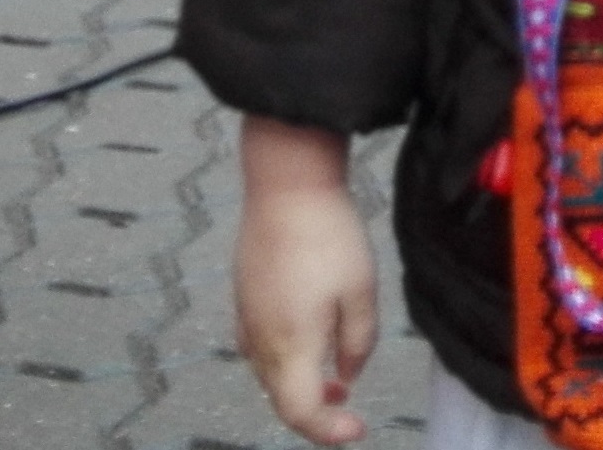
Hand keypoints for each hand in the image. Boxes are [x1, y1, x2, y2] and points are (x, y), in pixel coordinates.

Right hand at [235, 120, 375, 445]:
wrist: (286, 178)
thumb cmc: (327, 232)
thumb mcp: (360, 291)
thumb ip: (357, 345)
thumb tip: (346, 375)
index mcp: (289, 342)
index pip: (300, 412)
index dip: (329, 431)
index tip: (357, 426)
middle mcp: (259, 334)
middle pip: (279, 398)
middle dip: (315, 409)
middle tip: (347, 402)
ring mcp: (245, 311)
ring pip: (265, 372)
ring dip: (296, 384)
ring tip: (330, 371)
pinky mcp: (242, 289)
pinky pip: (255, 343)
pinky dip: (279, 358)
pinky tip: (300, 337)